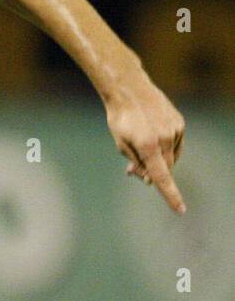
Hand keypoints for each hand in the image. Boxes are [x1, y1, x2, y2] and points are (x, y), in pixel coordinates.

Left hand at [104, 76, 186, 213]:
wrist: (129, 89)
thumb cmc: (120, 118)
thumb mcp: (121, 143)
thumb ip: (136, 162)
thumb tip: (148, 179)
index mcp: (148, 146)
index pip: (161, 177)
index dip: (170, 195)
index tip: (180, 210)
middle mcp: (165, 138)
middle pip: (164, 168)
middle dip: (151, 172)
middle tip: (132, 172)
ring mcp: (175, 130)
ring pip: (171, 157)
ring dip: (158, 159)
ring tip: (139, 149)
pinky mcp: (180, 123)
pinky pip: (175, 144)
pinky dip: (165, 147)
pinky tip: (151, 138)